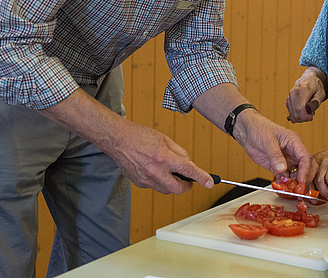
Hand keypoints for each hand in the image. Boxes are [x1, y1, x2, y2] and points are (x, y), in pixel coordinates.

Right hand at [40, 88, 212, 194]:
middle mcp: (155, 171)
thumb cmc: (140, 136)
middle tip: (188, 179)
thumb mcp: (164, 139)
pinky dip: (160, 181)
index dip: (202, 177)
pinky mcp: (139, 183)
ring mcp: (146, 179)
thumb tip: (188, 163)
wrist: (118, 139)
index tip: (209, 182)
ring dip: (172, 184)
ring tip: (168, 170)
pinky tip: (155, 170)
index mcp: (163, 157)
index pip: (188, 170)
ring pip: (166, 190)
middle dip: (187, 186)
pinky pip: (155, 187)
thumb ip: (179, 152)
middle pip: (178, 189)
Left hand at [233, 109, 315, 184]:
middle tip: (299, 189)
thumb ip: (275, 155)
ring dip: (296, 183)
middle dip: (305, 178)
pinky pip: (285, 178)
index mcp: (294, 142)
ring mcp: (286, 160)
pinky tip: (281, 188)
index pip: (305, 157)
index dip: (305, 170)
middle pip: (307, 167)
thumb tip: (282, 169)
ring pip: (297, 174)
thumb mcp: (267, 140)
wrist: (247, 131)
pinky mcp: (278, 167)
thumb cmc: (259, 129)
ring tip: (291, 190)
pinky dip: (285, 184)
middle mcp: (293, 152)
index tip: (301, 180)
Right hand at [286, 66, 326, 122]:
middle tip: (311, 114)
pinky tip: (303, 111)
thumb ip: (316, 103)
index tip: (311, 116)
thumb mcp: (321, 93)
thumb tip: (309, 110)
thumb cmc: (316, 85)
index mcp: (302, 90)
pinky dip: (297, 115)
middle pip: (295, 114)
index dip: (305, 116)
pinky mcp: (288, 101)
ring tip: (307, 112)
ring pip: (292, 115)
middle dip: (304, 118)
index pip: (299, 108)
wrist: (309, 78)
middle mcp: (293, 93)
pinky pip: (291, 113)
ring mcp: (289, 97)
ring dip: (301, 118)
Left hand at [311, 137, 327, 198]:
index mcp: (313, 161)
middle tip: (318, 199)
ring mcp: (326, 163)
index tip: (309, 195)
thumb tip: (316, 187)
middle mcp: (317, 161)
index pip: (305, 176)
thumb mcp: (325, 162)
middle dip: (314, 192)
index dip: (306, 187)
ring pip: (319, 181)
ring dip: (324, 191)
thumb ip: (320, 172)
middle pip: (310, 180)